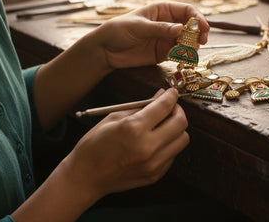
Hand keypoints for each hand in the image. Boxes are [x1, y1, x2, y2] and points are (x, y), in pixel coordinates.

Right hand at [64, 88, 188, 198]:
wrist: (85, 177)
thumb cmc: (95, 144)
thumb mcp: (114, 117)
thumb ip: (140, 106)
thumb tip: (160, 96)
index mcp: (134, 128)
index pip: (164, 107)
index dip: (171, 96)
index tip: (172, 92)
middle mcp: (147, 147)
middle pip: (181, 123)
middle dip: (178, 110)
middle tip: (169, 107)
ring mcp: (153, 164)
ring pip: (182, 139)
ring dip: (177, 128)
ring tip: (164, 124)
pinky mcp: (155, 175)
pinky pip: (173, 154)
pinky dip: (170, 144)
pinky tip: (157, 140)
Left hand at [91, 1, 208, 69]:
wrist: (105, 50)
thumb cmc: (119, 30)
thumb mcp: (139, 26)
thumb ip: (159, 28)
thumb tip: (181, 28)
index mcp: (162, 10)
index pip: (186, 10)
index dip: (198, 17)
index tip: (204, 27)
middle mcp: (168, 23)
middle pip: (191, 26)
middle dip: (198, 33)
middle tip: (202, 42)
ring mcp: (166, 38)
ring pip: (187, 41)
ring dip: (192, 46)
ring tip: (192, 51)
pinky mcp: (163, 53)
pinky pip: (178, 53)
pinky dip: (184, 56)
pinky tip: (183, 58)